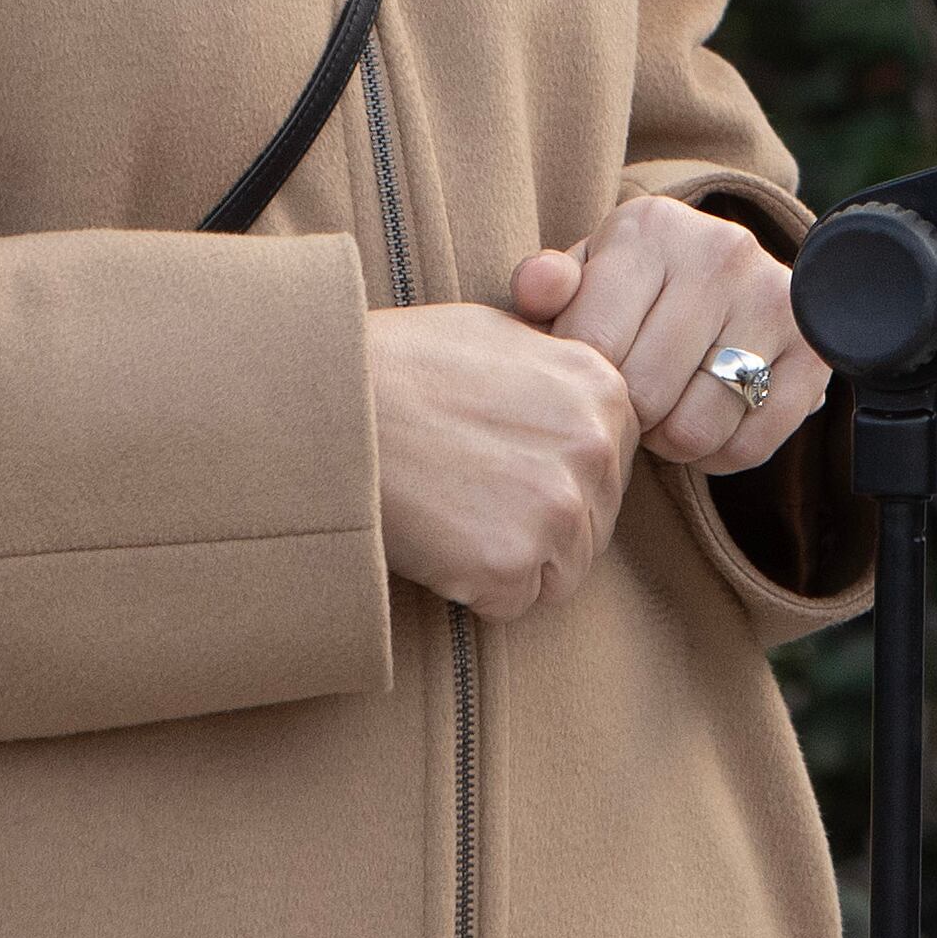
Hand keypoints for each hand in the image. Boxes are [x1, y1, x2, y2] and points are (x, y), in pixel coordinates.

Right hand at [365, 304, 638, 618]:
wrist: (326, 406)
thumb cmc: (401, 366)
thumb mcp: (502, 334)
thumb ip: (560, 372)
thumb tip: (586, 408)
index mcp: (604, 388)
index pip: (610, 462)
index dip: (557, 473)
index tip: (506, 465)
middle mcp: (596, 447)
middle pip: (595, 520)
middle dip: (541, 521)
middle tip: (469, 494)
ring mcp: (559, 507)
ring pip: (563, 569)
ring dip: (515, 560)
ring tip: (451, 515)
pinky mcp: (512, 562)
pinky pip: (514, 603)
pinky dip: (476, 590)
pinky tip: (437, 543)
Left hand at [513, 194, 827, 475]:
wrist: (718, 282)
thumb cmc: (627, 293)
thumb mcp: (581, 281)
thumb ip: (544, 286)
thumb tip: (537, 286)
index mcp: (651, 227)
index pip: (593, 348)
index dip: (579, 387)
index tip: (588, 375)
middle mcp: (721, 251)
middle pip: (644, 394)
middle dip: (626, 416)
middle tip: (630, 399)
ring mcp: (774, 298)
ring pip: (695, 428)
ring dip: (670, 442)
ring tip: (667, 409)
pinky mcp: (816, 349)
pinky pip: (751, 445)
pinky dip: (720, 456)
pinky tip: (710, 421)